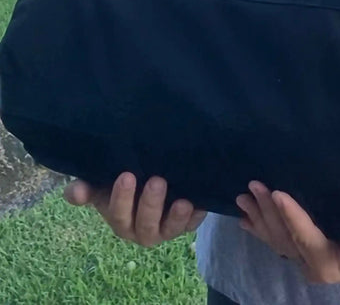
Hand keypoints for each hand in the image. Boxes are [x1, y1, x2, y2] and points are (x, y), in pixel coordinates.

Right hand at [64, 172, 205, 246]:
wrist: (153, 176)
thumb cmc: (124, 181)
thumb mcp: (103, 182)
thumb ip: (86, 187)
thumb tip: (74, 191)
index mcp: (121, 220)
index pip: (119, 214)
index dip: (122, 199)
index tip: (127, 175)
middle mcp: (143, 229)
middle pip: (145, 225)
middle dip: (151, 205)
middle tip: (157, 181)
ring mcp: (166, 228)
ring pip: (170, 230)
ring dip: (176, 217)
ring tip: (183, 201)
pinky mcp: (187, 223)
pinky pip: (193, 224)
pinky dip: (197, 216)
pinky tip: (201, 203)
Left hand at [236, 181, 339, 283]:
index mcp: (330, 264)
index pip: (305, 237)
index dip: (291, 216)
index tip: (278, 193)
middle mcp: (312, 263)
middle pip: (284, 237)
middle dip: (268, 212)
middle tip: (254, 186)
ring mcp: (305, 258)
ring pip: (277, 239)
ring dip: (259, 217)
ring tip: (243, 197)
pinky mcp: (303, 250)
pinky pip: (278, 241)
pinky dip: (261, 229)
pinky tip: (246, 219)